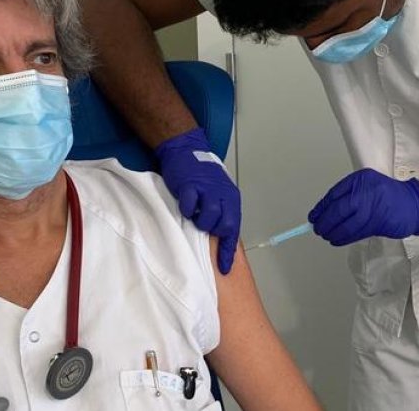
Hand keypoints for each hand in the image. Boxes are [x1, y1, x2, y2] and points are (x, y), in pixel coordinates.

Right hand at [155, 128, 241, 273]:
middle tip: (203, 228)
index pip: (234, 229)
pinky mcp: (190, 186)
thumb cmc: (201, 177)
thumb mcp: (216, 194)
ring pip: (209, 218)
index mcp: (232, 199)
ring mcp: (207, 190)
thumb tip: (219, 240)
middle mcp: (223, 195)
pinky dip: (186, 209)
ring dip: (200, 222)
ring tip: (193, 215)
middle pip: (225, 225)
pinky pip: (190, 206)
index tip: (225, 268)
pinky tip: (185, 204)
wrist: (185, 150)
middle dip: (214, 232)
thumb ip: (220, 213)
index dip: (228, 251)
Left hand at [307, 169, 418, 246]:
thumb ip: (348, 194)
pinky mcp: (379, 223)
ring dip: (333, 232)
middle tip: (317, 228)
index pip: (335, 194)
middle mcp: (366, 192)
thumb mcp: (367, 185)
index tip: (314, 216)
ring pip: (347, 224)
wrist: (413, 203)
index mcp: (361, 179)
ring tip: (326, 235)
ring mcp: (373, 208)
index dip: (322, 208)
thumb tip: (324, 211)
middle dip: (325, 221)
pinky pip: (356, 233)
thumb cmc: (388, 194)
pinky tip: (337, 240)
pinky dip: (344, 238)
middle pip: (338, 209)